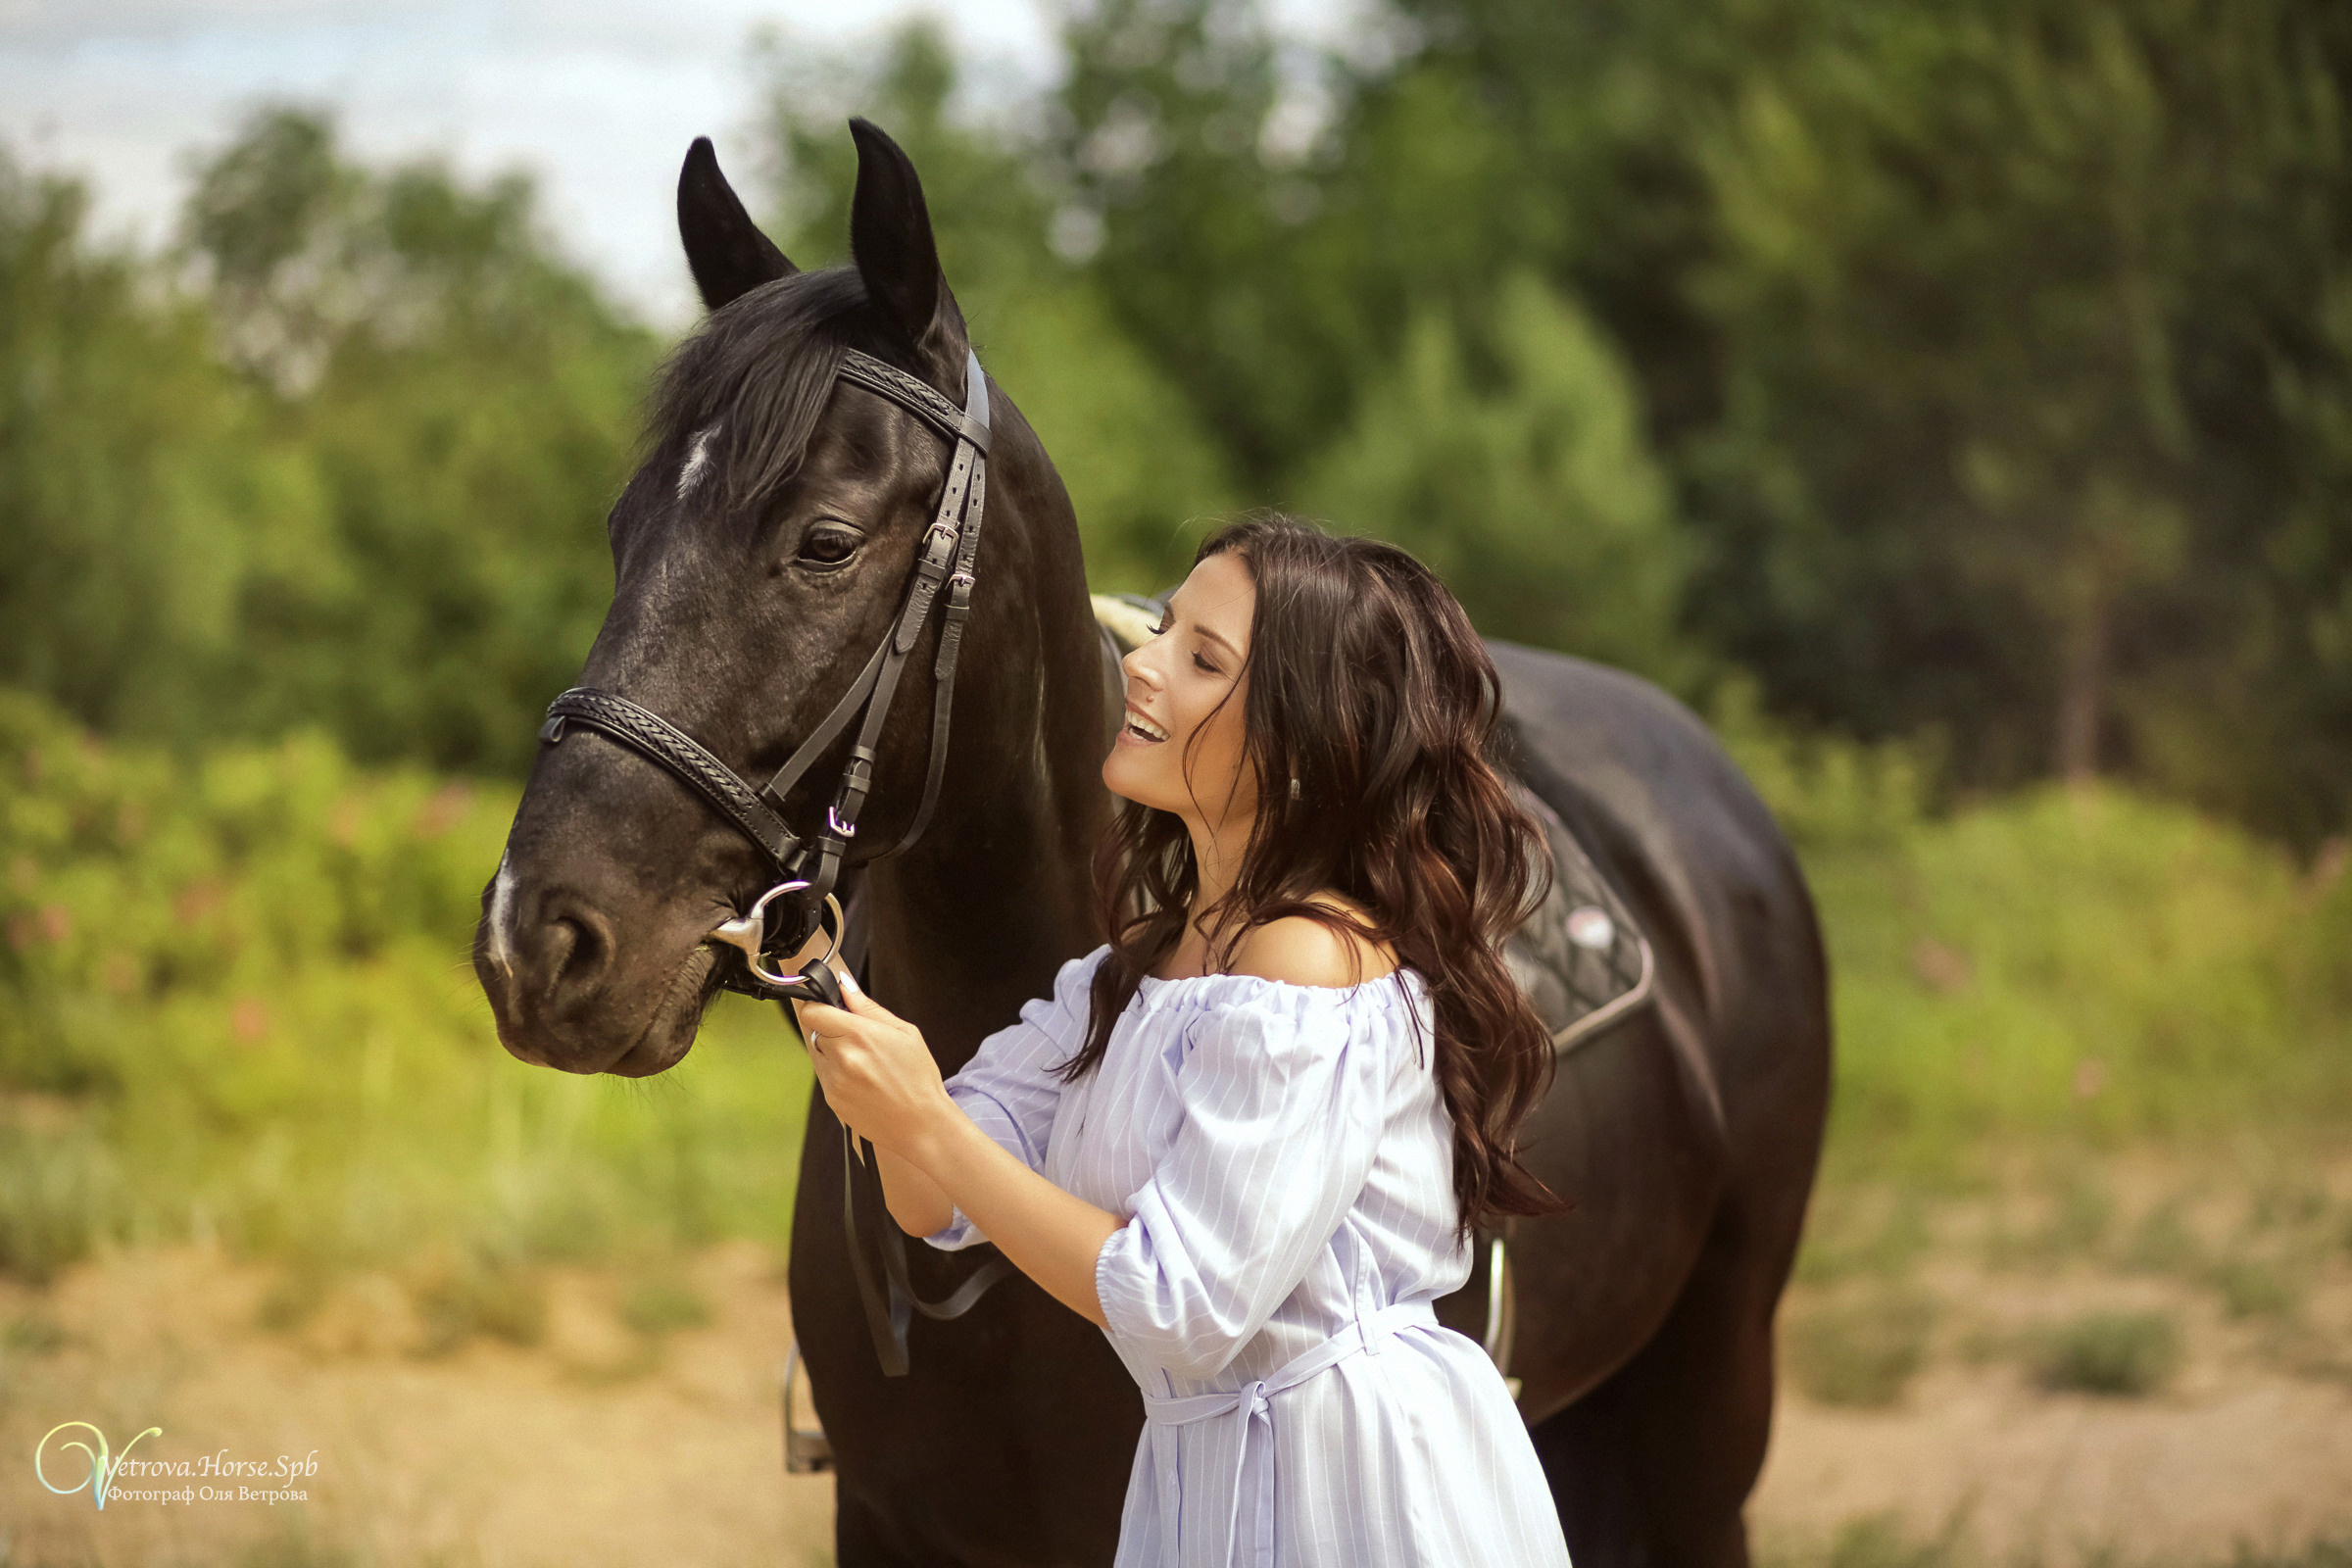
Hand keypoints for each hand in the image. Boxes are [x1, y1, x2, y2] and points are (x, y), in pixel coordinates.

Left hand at [789, 969, 950, 1162]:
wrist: (921, 1124)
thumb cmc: (918, 1077)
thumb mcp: (905, 1033)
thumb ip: (869, 1008)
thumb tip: (844, 986)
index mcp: (860, 1035)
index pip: (814, 1011)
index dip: (818, 1007)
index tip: (829, 1009)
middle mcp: (842, 1057)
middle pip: (816, 1031)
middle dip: (832, 1030)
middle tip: (859, 1040)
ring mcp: (834, 1080)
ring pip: (819, 1054)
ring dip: (833, 1053)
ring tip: (864, 1064)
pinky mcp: (831, 1099)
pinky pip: (825, 1076)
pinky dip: (837, 1074)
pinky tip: (863, 1081)